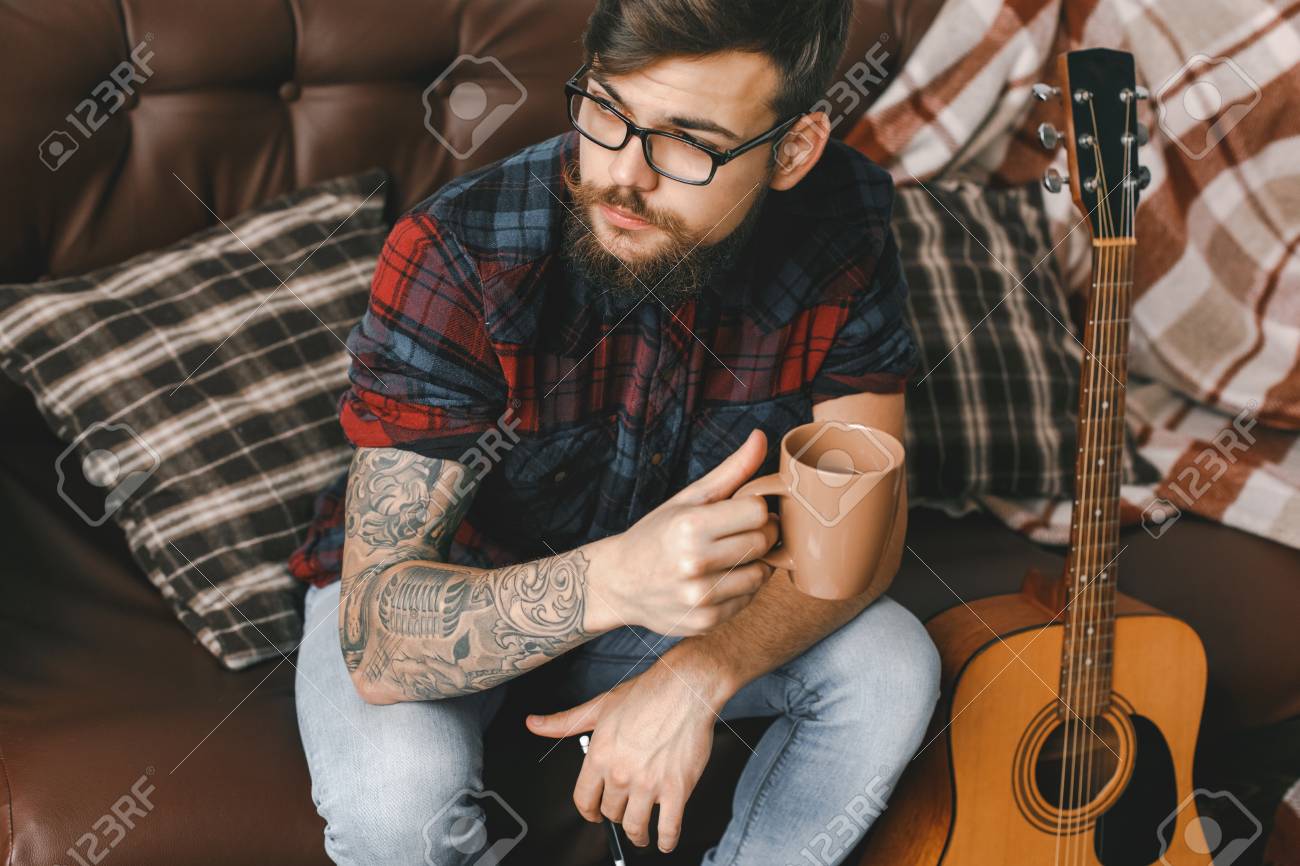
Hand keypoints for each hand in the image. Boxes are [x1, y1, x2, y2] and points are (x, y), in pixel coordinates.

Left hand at [526, 662, 715, 852]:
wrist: (684, 689)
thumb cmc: (646, 694)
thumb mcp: (599, 706)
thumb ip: (564, 722)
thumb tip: (534, 723)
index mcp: (599, 756)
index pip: (584, 799)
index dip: (588, 811)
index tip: (594, 814)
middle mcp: (621, 774)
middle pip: (610, 812)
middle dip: (616, 814)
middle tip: (623, 811)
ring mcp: (649, 785)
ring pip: (635, 826)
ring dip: (637, 836)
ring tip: (641, 836)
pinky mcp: (677, 790)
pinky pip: (668, 828)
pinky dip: (666, 840)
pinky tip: (665, 840)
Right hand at [595, 428, 778, 634]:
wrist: (619, 583)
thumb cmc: (657, 534)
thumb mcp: (688, 498)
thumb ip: (731, 471)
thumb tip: (761, 436)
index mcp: (689, 526)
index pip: (757, 512)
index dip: (755, 509)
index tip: (742, 512)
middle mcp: (694, 563)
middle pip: (762, 542)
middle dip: (759, 534)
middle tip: (739, 533)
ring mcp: (700, 597)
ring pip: (761, 574)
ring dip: (753, 564)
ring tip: (728, 556)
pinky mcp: (705, 621)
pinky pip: (748, 600)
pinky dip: (741, 589)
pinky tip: (719, 579)